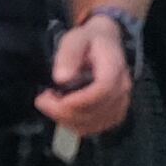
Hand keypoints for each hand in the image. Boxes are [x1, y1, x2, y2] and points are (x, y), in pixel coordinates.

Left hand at [37, 15, 134, 138]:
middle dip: (65, 111)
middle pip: (97, 110)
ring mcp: (120, 102)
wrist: (105, 43)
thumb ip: (69, 55)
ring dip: (68, 120)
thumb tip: (61, 78)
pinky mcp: (114, 113)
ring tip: (51, 105)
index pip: (103, 90)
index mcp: (114, 67)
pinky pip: (96, 127)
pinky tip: (63, 114)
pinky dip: (76, 125)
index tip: (54, 97)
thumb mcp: (75, 38)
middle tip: (42, 100)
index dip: (79, 99)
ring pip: (95, 123)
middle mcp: (122, 88)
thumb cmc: (89, 41)